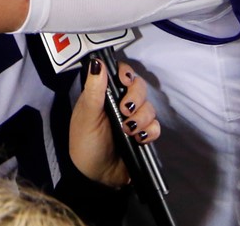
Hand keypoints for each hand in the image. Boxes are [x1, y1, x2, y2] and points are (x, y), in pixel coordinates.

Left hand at [69, 58, 159, 187]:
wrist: (96, 176)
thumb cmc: (85, 143)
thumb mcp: (86, 116)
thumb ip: (94, 90)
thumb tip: (97, 63)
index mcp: (103, 95)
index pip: (120, 74)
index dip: (126, 73)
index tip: (125, 80)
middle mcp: (120, 103)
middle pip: (139, 87)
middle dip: (136, 98)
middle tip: (125, 110)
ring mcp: (132, 119)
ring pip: (149, 107)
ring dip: (141, 118)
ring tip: (128, 130)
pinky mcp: (142, 135)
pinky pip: (155, 126)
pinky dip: (149, 131)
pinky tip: (138, 139)